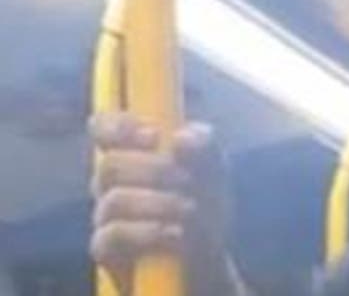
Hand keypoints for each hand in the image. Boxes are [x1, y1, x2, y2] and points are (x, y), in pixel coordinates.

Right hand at [90, 113, 237, 292]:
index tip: (153, 136)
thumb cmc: (205, 201)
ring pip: (113, 200)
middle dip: (154, 170)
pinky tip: (174, 232)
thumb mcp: (215, 168)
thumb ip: (204, 144)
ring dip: (157, 203)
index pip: (103, 127)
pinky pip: (110, 236)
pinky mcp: (107, 249)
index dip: (118, 126)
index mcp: (133, 151)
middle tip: (187, 180)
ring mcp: (106, 215)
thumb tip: (179, 139)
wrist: (209, 253)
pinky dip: (146, 232)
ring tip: (189, 209)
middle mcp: (113, 181)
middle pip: (109, 164)